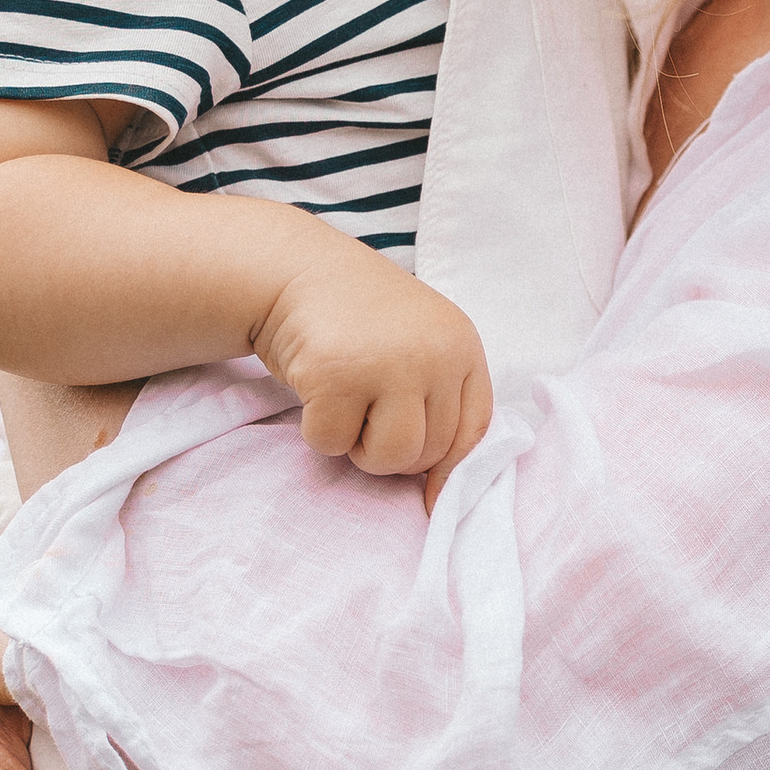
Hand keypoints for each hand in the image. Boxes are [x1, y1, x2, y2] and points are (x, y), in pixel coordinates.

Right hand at [252, 234, 493, 492]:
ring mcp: (387, 364)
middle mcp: (434, 354)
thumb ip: (439, 404)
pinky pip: (332, 443)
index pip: (474, 432)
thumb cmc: (359, 321)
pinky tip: (316, 387)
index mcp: (461, 346)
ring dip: (358, 446)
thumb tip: (441, 499)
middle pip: (428, 453)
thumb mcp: (419, 347)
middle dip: (391, 449)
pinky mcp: (336, 376)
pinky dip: (317, 429)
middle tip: (366, 411)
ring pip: (389, 459)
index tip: (430, 496)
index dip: (451, 471)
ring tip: (347, 403)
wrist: (295, 271)